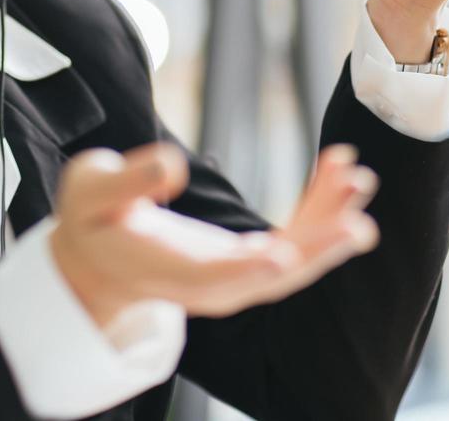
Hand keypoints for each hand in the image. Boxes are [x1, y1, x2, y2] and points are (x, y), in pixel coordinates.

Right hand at [48, 141, 378, 327]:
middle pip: (271, 276)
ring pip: (292, 256)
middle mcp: (211, 282)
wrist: (99, 256)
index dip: (249, 269)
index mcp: (168, 271)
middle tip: (356, 222)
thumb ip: (125, 180)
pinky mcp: (249, 256)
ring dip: (329, 221)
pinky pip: (292, 236)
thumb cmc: (91, 218)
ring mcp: (235, 272)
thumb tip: (170, 167)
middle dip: (316, 249)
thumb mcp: (90, 189)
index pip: (215, 277)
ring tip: (358, 178)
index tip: (284, 257)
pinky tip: (338, 166)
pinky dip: (318, 205)